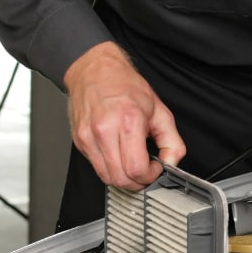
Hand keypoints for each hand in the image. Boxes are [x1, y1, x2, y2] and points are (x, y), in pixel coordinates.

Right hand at [63, 41, 185, 189]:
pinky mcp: (79, 141)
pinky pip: (96, 167)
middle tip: (146, 171)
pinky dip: (110, 168)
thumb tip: (172, 164)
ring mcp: (88, 137)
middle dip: (138, 182)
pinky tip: (118, 156)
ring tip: (133, 165)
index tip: (155, 168)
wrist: (94, 70)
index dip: (150, 176)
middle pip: (120, 179)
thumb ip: (172, 141)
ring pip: (106, 177)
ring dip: (123, 179)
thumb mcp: (160, 111)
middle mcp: (104, 131)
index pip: (136, 169)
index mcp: (128, 122)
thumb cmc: (125, 86)